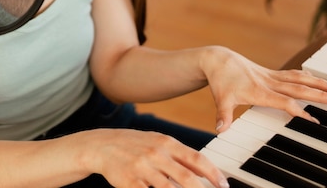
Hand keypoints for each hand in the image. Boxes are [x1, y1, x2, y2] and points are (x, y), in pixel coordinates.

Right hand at [84, 128, 229, 187]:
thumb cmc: (136, 145)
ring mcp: (142, 169)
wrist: (102, 145)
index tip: (224, 186)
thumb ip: (180, 156)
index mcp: (166, 143)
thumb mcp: (158, 143)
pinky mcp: (130, 183)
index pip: (196, 158)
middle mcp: (156, 155)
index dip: (213, 174)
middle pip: (187, 178)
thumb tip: (205, 171)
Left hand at [201, 46, 326, 131]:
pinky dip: (306, 76)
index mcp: (260, 91)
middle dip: (319, 94)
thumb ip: (223, 115)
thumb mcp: (220, 98)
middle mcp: (269, 83)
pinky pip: (292, 74)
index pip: (285, 103)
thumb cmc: (220, 80)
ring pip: (299, 79)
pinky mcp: (270, 72)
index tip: (315, 121)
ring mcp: (271, 76)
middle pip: (299, 89)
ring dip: (318, 83)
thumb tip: (221, 129)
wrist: (217, 60)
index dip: (299, 112)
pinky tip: (316, 79)